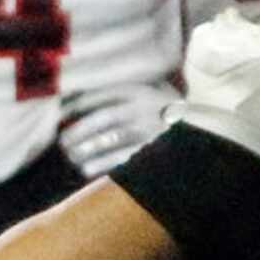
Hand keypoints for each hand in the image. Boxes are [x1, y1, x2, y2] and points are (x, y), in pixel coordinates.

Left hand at [59, 82, 179, 178]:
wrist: (202, 127)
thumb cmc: (163, 108)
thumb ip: (119, 91)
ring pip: (110, 139)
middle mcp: (145, 107)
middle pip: (102, 118)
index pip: (100, 95)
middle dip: (77, 131)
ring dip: (85, 149)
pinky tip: (86, 170)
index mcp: (140, 90)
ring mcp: (151, 129)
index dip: (74, 106)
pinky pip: (122, 158)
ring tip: (72, 157)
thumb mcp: (147, 90)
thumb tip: (72, 98)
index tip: (57, 116)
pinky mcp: (154, 150)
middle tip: (63, 142)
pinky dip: (101, 165)